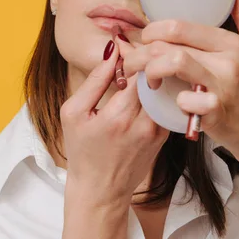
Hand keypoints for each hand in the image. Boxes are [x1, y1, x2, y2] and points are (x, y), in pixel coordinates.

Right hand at [60, 39, 168, 205]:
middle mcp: (145, 122)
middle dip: (147, 60)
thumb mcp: (74, 113)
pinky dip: (157, 92)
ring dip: (153, 76)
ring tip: (138, 70)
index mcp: (119, 115)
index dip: (135, 53)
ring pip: (165, 88)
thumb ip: (94, 81)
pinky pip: (165, 104)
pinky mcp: (165, 135)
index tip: (124, 47)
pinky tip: (143, 90)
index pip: (140, 69)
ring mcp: (158, 130)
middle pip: (157, 77)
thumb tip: (112, 51)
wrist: (101, 190)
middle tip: (134, 53)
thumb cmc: (82, 151)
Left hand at [115, 0, 238, 166]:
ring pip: (171, 64)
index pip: (181, 26)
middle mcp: (228, 61)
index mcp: (234, 43)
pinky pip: (182, 99)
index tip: (145, 39)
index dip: (152, 30)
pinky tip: (168, 101)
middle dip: (140, 51)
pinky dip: (171, 100)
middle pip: (169, 44)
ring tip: (143, 79)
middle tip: (131, 60)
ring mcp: (221, 87)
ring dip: (147, 70)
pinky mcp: (215, 113)